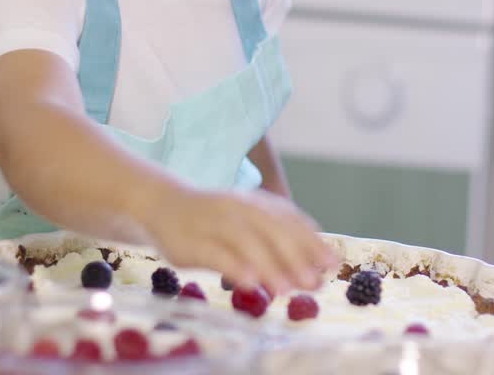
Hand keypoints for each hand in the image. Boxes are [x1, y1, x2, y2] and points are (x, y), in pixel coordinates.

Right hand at [143, 186, 337, 295]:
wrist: (162, 204)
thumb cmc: (214, 218)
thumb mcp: (247, 219)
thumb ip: (277, 239)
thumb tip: (316, 266)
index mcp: (256, 203)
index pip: (290, 220)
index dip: (312, 242)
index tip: (331, 263)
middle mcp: (239, 208)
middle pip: (272, 231)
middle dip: (296, 257)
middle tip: (314, 283)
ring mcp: (215, 223)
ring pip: (247, 243)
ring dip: (270, 266)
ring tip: (288, 290)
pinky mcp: (192, 242)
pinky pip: (217, 254)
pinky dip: (235, 268)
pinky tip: (250, 283)